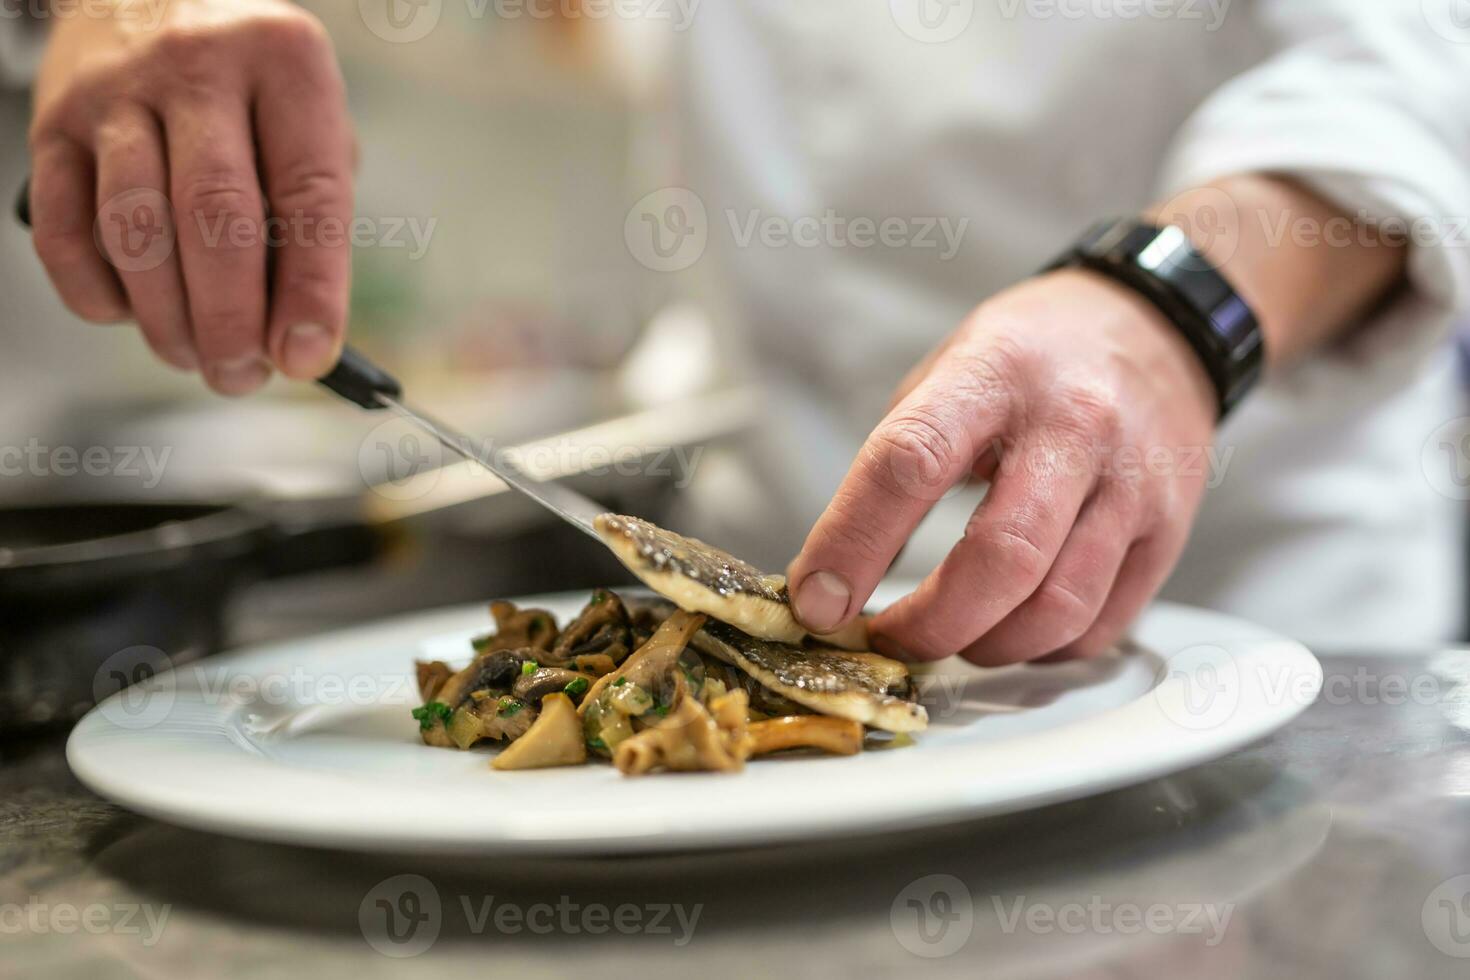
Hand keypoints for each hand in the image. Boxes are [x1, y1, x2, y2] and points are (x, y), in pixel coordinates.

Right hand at [28, 0, 354, 394]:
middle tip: (241, 375)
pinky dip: (97, 292)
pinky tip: (129, 316)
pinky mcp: (52, 121)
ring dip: (166, 318)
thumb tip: (298, 335)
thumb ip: (310, 214)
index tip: (308, 357)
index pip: (308, 194)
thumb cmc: (249, 84)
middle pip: (214, 217)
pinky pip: (68, 229)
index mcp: (286, 62)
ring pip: (136, 229)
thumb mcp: (306, 121)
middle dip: (231, 320)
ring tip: (194, 357)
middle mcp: (200, 67)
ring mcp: (117, 91)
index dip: (312, 289)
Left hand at [787, 268, 1217, 664]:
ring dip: (986, 646)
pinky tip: (1013, 627)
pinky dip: (1043, 649)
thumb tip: (833, 573)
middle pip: (999, 558)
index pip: (910, 463)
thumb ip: (896, 464)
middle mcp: (1073, 426)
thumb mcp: (948, 370)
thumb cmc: (1032, 357)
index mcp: (994, 374)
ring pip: (1057, 608)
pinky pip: (1101, 625)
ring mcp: (1132, 482)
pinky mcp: (1170, 530)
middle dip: (929, 624)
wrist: (1157, 325)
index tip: (815, 600)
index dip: (851, 543)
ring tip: (953, 636)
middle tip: (889, 638)